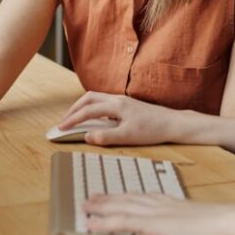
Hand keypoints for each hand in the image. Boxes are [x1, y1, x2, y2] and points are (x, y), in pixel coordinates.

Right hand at [58, 92, 182, 145]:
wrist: (172, 123)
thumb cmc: (153, 130)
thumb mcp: (128, 137)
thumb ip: (106, 137)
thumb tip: (87, 136)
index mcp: (116, 105)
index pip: (87, 110)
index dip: (72, 119)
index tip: (61, 128)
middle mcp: (117, 99)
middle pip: (88, 98)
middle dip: (74, 109)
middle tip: (64, 122)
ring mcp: (122, 100)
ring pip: (96, 98)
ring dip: (83, 107)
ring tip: (75, 119)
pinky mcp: (127, 104)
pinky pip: (104, 102)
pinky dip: (93, 108)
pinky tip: (94, 119)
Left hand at [84, 194, 234, 234]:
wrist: (230, 223)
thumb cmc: (224, 228)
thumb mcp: (206, 224)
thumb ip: (195, 224)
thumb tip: (197, 230)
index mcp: (174, 203)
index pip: (144, 197)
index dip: (127, 196)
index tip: (117, 195)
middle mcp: (162, 204)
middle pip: (129, 198)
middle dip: (109, 198)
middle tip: (92, 197)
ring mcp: (156, 213)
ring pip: (121, 207)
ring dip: (101, 207)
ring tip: (85, 206)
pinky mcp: (154, 225)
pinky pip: (121, 222)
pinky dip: (103, 222)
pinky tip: (91, 224)